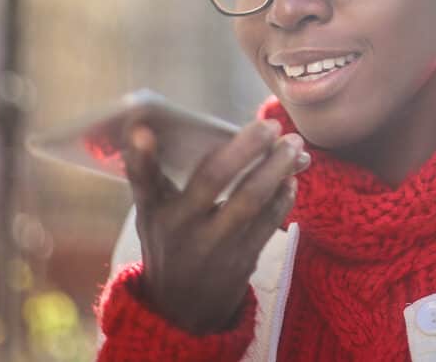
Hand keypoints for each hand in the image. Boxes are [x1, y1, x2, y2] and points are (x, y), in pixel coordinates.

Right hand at [123, 118, 308, 333]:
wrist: (182, 310)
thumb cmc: (168, 243)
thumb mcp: (152, 214)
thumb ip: (156, 175)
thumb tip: (152, 127)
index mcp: (157, 212)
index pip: (144, 181)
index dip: (141, 157)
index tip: (142, 130)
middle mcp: (184, 227)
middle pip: (214, 179)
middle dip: (245, 147)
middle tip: (270, 124)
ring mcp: (216, 245)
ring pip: (251, 199)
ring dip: (277, 168)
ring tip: (294, 144)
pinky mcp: (244, 258)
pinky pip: (270, 222)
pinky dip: (284, 196)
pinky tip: (292, 177)